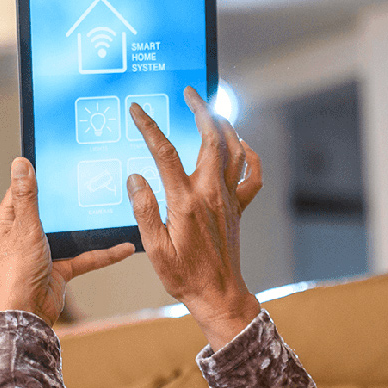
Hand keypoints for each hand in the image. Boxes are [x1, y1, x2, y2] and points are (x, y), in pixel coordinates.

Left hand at [0, 157, 135, 324]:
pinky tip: (123, 247)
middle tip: (91, 179)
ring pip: (69, 233)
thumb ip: (27, 196)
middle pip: (48, 210)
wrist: (26, 316)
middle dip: (68, 199)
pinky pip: (83, 257)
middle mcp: (23, 235)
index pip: (22, 192)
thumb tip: (20, 163)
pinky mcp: (58, 269)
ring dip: (87, 226)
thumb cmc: (16, 273)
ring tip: (109, 207)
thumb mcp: (25, 227)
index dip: (38, 176)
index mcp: (7, 222)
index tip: (58, 161)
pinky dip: (102, 254)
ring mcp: (42, 252)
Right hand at [128, 86, 263, 350]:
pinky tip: (242, 145)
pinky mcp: (238, 208)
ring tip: (212, 110)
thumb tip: (136, 178)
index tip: (138, 110)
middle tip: (189, 92)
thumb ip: (144, 210)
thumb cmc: (184, 276)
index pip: (164, 153)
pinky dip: (250, 155)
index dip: (149, 127)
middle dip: (201, 110)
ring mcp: (228, 199)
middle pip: (211, 138)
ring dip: (225, 125)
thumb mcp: (154, 248)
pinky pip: (252, 175)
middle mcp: (211, 194)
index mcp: (185, 202)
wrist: (219, 295)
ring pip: (234, 150)